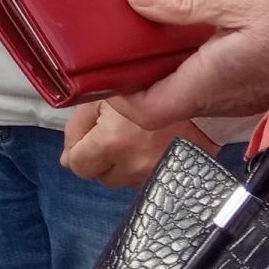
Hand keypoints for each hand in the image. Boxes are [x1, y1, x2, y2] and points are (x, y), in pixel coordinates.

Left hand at [61, 100, 214, 188]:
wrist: (201, 93)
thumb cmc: (149, 87)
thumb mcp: (103, 96)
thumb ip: (78, 126)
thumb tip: (67, 156)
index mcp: (112, 142)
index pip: (78, 166)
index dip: (76, 153)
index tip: (81, 143)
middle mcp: (135, 165)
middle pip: (101, 177)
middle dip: (100, 160)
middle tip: (110, 136)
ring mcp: (157, 174)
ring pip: (124, 181)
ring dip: (122, 166)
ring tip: (132, 140)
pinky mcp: (175, 177)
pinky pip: (147, 181)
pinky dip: (142, 168)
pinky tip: (147, 149)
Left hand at [110, 0, 268, 127]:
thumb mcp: (242, 1)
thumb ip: (186, 2)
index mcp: (208, 84)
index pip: (143, 110)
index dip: (114, 93)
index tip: (101, 63)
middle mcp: (217, 98)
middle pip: (158, 100)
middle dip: (132, 73)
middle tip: (117, 37)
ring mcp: (235, 94)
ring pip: (181, 89)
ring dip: (159, 64)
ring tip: (144, 26)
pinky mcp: (249, 84)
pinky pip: (205, 79)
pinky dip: (185, 59)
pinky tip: (184, 27)